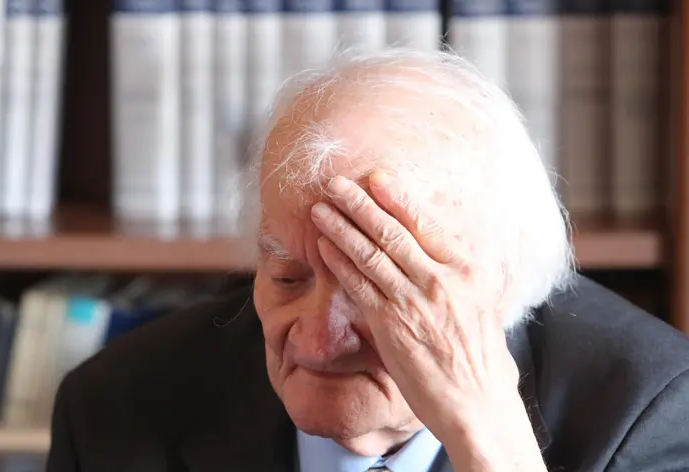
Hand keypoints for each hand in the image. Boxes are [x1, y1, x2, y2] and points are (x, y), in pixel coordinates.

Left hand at [310, 171, 544, 470]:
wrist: (477, 403)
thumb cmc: (479, 357)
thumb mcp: (480, 304)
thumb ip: (454, 276)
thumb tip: (432, 253)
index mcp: (466, 269)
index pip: (424, 223)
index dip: (395, 198)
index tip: (375, 178)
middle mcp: (440, 279)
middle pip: (392, 232)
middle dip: (359, 203)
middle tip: (336, 182)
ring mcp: (414, 301)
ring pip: (370, 253)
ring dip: (341, 227)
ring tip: (320, 208)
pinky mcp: (391, 324)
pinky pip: (359, 285)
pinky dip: (339, 262)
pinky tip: (323, 246)